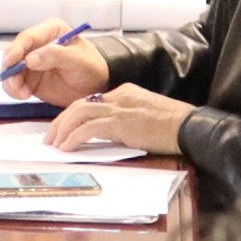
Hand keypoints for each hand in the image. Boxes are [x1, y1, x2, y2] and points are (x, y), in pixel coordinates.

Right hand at [0, 21, 108, 105]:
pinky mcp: (30, 78)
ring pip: (11, 69)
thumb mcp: (78, 60)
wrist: (97, 86)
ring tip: (22, 93)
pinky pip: (15, 83)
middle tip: (15, 84)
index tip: (11, 62)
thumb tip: (30, 59)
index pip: (27, 37)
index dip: (16, 49)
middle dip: (11, 69)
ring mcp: (31, 62)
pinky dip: (15, 90)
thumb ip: (55, 56)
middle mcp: (37, 44)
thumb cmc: (92, 67)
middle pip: (14, 53)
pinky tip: (24, 95)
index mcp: (50, 31)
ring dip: (11, 82)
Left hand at [51, 87, 191, 156]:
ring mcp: (118, 108)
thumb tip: (107, 133)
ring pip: (79, 113)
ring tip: (55, 144)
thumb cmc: (173, 127)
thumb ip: (125, 120)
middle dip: (61, 121)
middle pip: (79, 105)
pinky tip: (67, 148)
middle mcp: (118, 96)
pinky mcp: (119, 123)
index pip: (91, 101)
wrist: (188, 127)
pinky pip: (88, 129)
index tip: (64, 128)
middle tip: (51, 137)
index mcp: (125, 92)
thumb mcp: (144, 117)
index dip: (74, 115)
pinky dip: (74, 138)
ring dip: (63, 129)